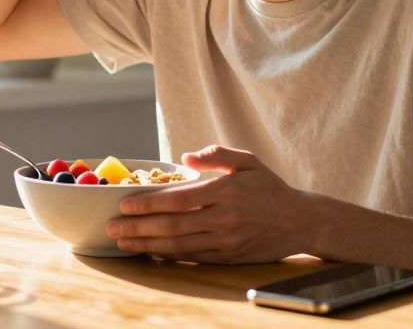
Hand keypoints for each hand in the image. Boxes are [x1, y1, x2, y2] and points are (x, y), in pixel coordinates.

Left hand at [106, 145, 315, 263]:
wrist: (300, 221)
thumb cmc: (269, 188)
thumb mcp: (247, 161)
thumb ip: (217, 154)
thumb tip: (185, 157)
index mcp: (227, 191)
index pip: (179, 200)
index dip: (149, 204)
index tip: (124, 205)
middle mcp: (226, 218)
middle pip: (173, 226)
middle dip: (138, 228)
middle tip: (112, 227)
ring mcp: (227, 241)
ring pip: (180, 246)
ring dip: (147, 245)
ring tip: (123, 242)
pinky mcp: (230, 257)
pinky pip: (193, 258)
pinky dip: (169, 256)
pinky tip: (150, 252)